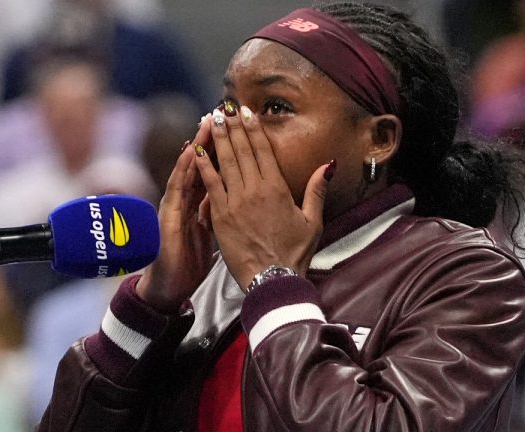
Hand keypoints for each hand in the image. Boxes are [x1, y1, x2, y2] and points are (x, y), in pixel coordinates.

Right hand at [136, 118, 214, 312]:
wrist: (170, 285)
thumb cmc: (189, 260)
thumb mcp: (207, 232)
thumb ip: (215, 211)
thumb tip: (229, 197)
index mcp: (197, 202)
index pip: (213, 170)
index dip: (223, 149)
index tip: (237, 127)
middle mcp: (185, 199)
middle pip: (200, 164)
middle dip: (211, 138)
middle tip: (222, 113)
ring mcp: (175, 206)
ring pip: (187, 169)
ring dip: (197, 145)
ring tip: (207, 123)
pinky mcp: (170, 217)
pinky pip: (178, 189)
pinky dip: (185, 170)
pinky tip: (193, 153)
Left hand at [194, 106, 331, 289]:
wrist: (272, 280)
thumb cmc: (294, 253)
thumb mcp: (313, 221)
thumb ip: (316, 190)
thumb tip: (328, 164)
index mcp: (277, 188)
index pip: (263, 150)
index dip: (253, 128)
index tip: (246, 111)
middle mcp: (255, 190)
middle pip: (241, 150)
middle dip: (232, 126)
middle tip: (224, 106)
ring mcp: (235, 202)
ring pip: (224, 162)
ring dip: (218, 138)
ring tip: (212, 118)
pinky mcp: (220, 215)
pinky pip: (210, 184)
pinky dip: (203, 165)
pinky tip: (197, 149)